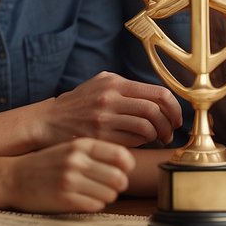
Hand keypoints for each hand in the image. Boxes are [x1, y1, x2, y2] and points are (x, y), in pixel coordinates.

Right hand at [0, 138, 135, 212]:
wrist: (12, 177)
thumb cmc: (46, 164)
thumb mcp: (69, 148)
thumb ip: (94, 152)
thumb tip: (127, 162)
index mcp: (80, 144)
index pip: (121, 155)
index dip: (127, 166)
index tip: (122, 170)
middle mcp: (76, 161)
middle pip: (119, 178)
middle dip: (118, 185)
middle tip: (109, 185)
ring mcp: (70, 180)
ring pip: (110, 194)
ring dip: (105, 196)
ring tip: (92, 192)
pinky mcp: (65, 199)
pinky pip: (95, 206)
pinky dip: (93, 205)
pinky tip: (82, 199)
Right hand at [44, 72, 181, 147]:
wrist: (49, 121)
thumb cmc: (78, 103)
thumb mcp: (99, 83)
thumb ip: (125, 86)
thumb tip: (158, 97)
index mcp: (114, 82)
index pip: (157, 93)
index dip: (173, 107)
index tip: (176, 118)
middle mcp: (110, 98)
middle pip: (154, 110)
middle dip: (168, 124)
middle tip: (169, 133)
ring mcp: (104, 118)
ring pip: (146, 127)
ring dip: (157, 135)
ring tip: (157, 139)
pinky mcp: (100, 137)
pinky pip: (132, 141)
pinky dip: (142, 143)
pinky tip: (140, 143)